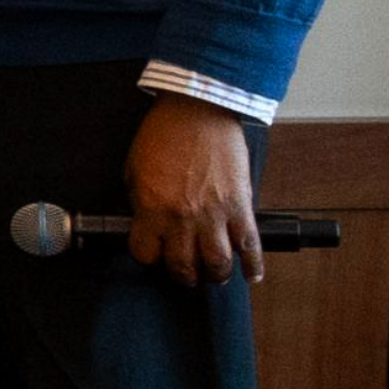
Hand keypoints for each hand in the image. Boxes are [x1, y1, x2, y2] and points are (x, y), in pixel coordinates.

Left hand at [127, 95, 263, 287]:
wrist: (198, 112)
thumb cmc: (164, 136)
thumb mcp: (135, 171)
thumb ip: (142, 204)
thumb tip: (147, 225)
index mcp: (153, 209)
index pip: (146, 254)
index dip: (148, 257)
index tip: (154, 255)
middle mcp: (183, 218)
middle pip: (183, 266)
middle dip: (183, 276)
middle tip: (186, 274)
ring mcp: (215, 214)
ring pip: (218, 262)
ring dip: (216, 275)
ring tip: (213, 275)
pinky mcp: (241, 206)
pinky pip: (250, 245)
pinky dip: (253, 264)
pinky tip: (251, 274)